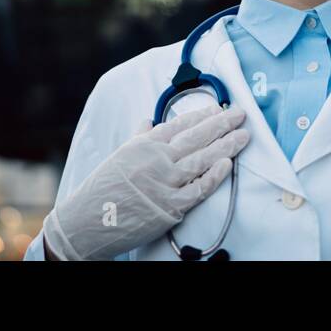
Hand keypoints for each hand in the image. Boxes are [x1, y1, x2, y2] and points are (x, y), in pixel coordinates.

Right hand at [44, 105, 248, 259]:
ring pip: (202, 159)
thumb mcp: (119, 156)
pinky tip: (228, 164)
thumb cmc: (102, 189)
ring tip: (243, 136)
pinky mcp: (170, 207)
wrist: (86, 221)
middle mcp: (157, 159)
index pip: (179, 124)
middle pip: (196, 137)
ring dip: (225, 146)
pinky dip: (214, 176)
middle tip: (241, 115)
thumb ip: (139, 139)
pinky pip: (198, 189)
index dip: (202, 115)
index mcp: (144, 144)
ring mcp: (164, 182)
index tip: (219, 108)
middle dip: (221, 124)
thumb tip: (149, 121)